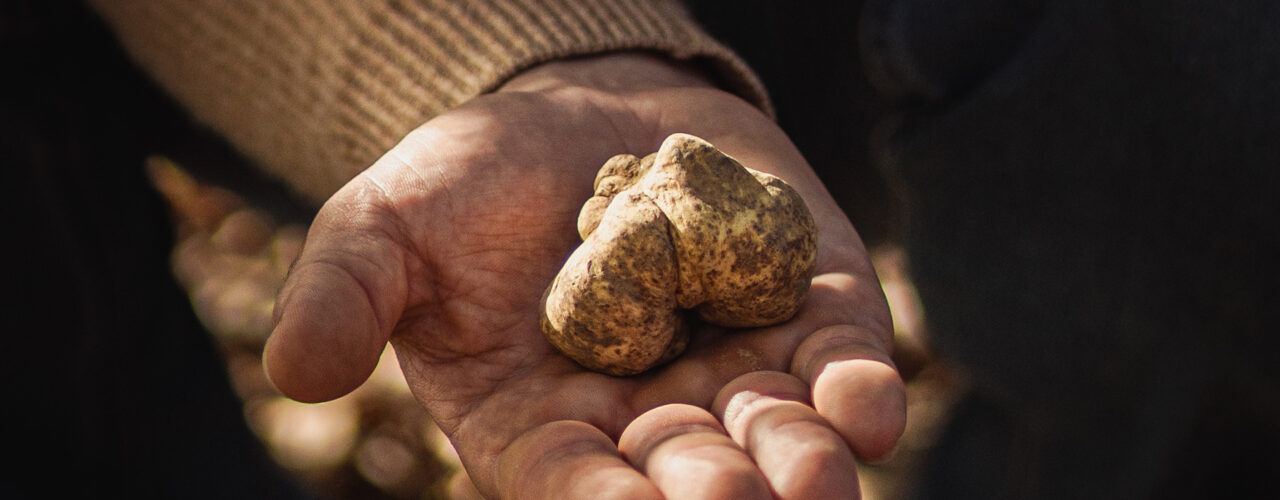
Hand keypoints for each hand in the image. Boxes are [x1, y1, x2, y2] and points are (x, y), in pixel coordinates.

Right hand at [264, 53, 904, 498]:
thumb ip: (346, 294)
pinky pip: (836, 357)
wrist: (571, 107)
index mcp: (542, 425)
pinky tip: (870, 406)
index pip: (574, 486)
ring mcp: (732, 364)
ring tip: (819, 473)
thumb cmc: (468, 182)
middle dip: (715, 491)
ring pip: (773, 432)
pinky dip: (855, 383)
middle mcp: (646, 417)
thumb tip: (295, 371)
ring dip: (800, 458)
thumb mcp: (385, 224)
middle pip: (687, 474)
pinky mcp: (802, 305)